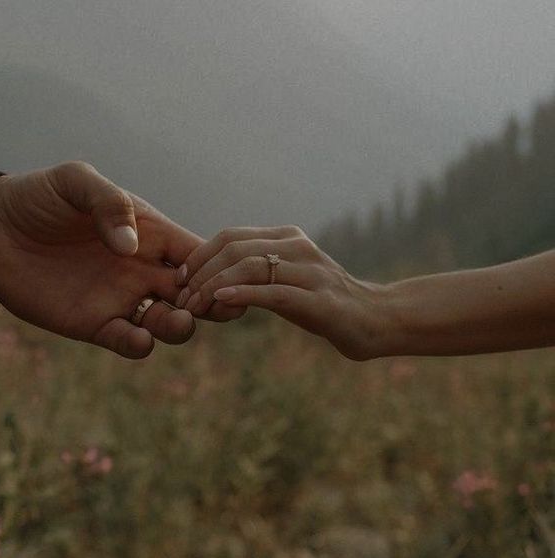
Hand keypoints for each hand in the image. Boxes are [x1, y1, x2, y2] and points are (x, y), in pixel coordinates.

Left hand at [0, 161, 235, 358]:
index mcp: (150, 232)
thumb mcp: (74, 182)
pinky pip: (127, 340)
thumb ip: (107, 202)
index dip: (214, 267)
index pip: (197, 253)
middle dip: (211, 304)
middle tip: (210, 307)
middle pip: (193, 293)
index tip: (217, 275)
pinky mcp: (92, 323)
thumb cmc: (38, 196)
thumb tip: (132, 245)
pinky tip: (138, 338)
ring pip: (167, 322)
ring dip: (180, 327)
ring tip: (176, 322)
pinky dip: (139, 345)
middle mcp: (142, 269)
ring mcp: (120, 298)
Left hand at [175, 225, 385, 359]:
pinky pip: (275, 292)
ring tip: (195, 307)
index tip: (179, 281)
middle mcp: (298, 247)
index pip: (230, 237)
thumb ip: (257, 274)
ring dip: (214, 287)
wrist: (378, 320)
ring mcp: (311, 272)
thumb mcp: (288, 281)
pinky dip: (244, 294)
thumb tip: (213, 280)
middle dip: (201, 274)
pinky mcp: (320, 300)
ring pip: (250, 267)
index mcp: (288, 237)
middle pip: (235, 249)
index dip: (199, 257)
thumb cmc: (326, 304)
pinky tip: (222, 302)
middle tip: (181, 300)